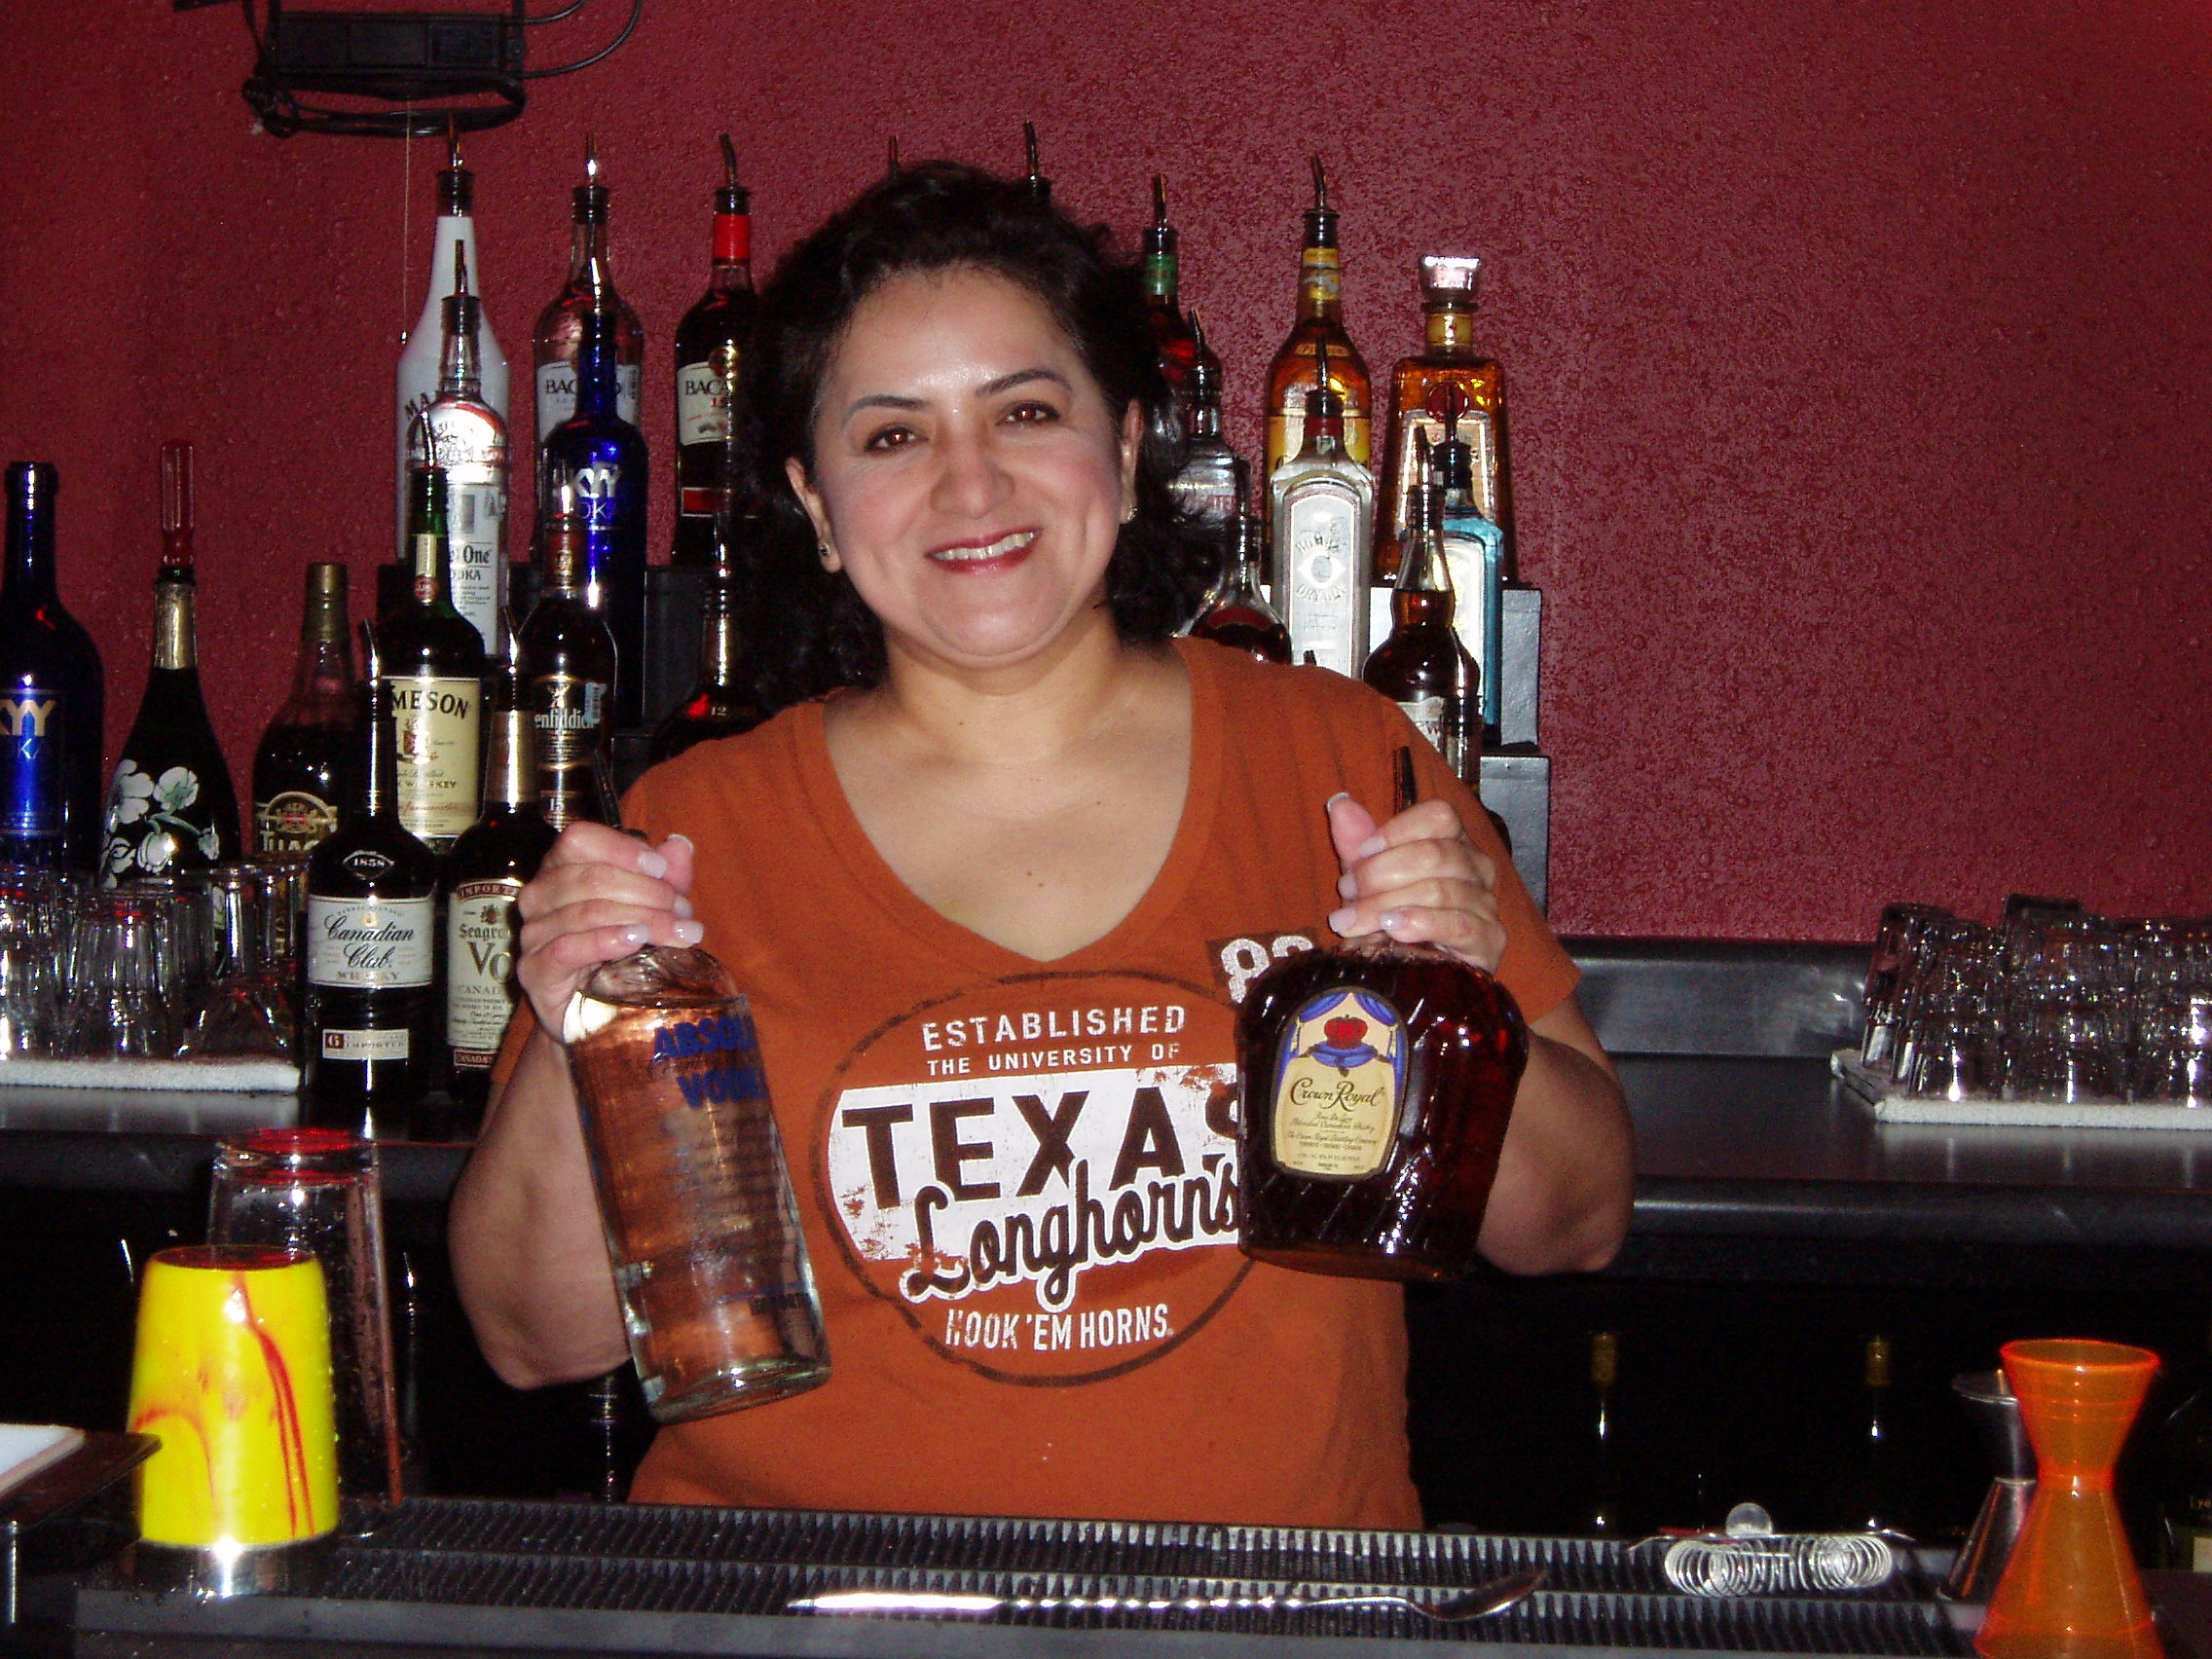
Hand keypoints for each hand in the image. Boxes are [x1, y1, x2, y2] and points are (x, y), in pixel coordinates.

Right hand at [514, 824, 700, 1035]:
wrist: (601, 1010)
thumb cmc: (624, 950)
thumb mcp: (654, 908)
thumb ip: (667, 876)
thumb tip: (680, 846)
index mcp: (560, 868)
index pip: (578, 840)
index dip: (622, 849)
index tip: (662, 869)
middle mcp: (539, 895)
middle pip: (592, 878)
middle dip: (648, 893)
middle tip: (683, 912)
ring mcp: (533, 933)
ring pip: (588, 912)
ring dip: (642, 918)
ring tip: (677, 932)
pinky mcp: (535, 970)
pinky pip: (568, 948)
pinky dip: (607, 940)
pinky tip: (636, 940)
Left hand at [1324, 793, 1506, 972]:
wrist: (1401, 980)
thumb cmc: (1386, 924)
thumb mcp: (1365, 882)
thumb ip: (1356, 843)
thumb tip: (1339, 803)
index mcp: (1452, 843)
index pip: (1439, 816)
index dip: (1397, 831)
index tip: (1360, 854)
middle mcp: (1476, 868)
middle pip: (1436, 853)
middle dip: (1381, 873)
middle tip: (1347, 892)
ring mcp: (1486, 904)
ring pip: (1441, 889)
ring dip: (1387, 903)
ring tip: (1354, 920)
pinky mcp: (1489, 940)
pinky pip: (1459, 924)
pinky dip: (1422, 923)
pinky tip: (1395, 928)